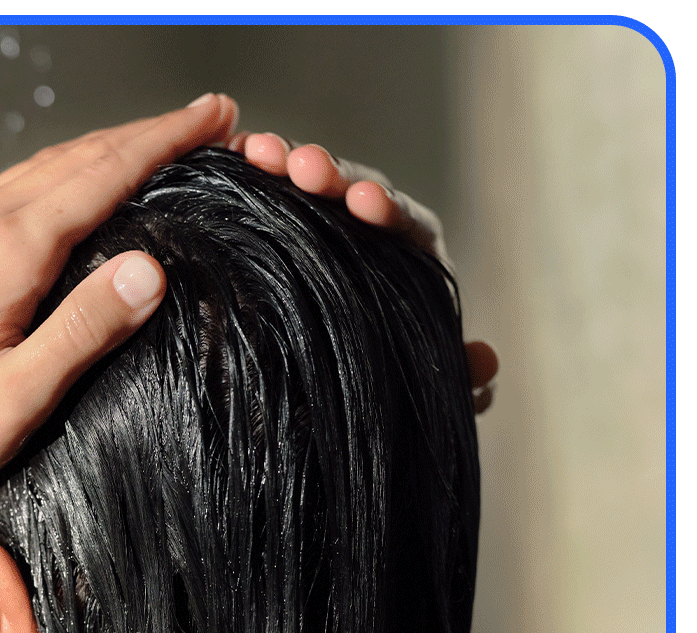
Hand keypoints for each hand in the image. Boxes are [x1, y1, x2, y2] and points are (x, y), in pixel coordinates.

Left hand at [0, 95, 239, 500]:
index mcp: (2, 252)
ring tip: (157, 144)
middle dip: (146, 134)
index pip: (102, 174)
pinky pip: (12, 189)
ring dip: (106, 150)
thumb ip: (84, 330)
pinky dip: (62, 175)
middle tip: (206, 119)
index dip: (165, 141)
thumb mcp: (17, 396)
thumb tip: (149, 270)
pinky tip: (79, 186)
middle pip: (76, 157)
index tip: (215, 117)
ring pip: (42, 167)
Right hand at [228, 133, 497, 411]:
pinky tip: (232, 157)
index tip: (364, 201)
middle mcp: (377, 239)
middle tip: (299, 164)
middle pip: (357, 193)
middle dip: (331, 175)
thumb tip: (484, 360)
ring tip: (254, 151)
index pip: (408, 226)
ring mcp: (329, 235)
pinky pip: (275, 201)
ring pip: (312, 192)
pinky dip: (255, 179)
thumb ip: (464, 379)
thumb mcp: (435, 389)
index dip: (388, 210)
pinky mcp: (288, 240)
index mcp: (416, 265)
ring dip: (285, 166)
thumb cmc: (402, 386)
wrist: (354, 397)